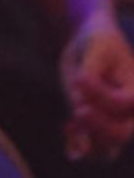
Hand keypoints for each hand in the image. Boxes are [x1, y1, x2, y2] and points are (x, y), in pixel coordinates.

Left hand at [60, 16, 133, 161]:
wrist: (91, 45)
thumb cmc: (97, 42)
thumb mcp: (94, 48)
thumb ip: (90, 74)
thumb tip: (79, 107)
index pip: (124, 104)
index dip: (101, 95)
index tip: (80, 77)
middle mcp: (129, 113)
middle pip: (121, 133)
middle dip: (97, 125)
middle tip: (78, 110)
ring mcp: (115, 124)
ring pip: (107, 151)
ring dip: (86, 141)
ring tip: (69, 126)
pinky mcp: (97, 129)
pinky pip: (92, 151)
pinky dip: (78, 146)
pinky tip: (66, 129)